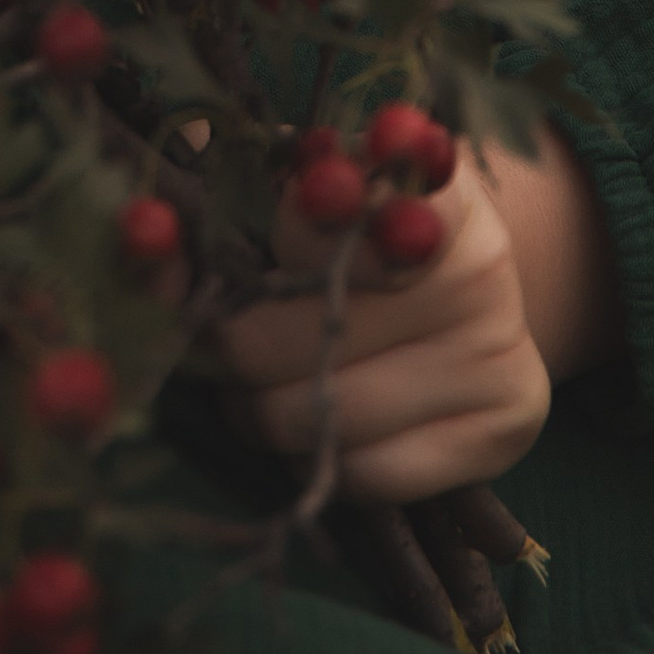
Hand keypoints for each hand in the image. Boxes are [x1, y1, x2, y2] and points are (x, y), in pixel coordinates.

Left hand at [219, 151, 553, 508]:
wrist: (455, 285)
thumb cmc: (346, 230)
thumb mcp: (293, 183)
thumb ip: (226, 196)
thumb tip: (147, 237)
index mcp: (423, 178)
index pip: (348, 206)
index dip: (287, 229)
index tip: (246, 245)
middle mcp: (479, 261)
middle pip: (311, 330)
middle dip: (240, 348)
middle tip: (224, 342)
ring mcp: (499, 347)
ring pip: (333, 416)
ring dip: (268, 413)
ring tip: (261, 386)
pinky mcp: (506, 426)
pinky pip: (374, 474)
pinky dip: (324, 461)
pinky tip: (319, 422)